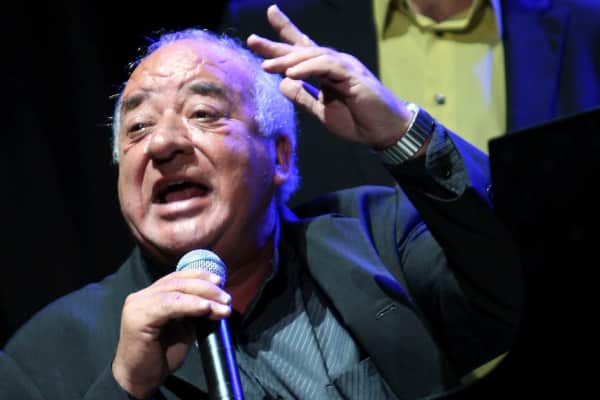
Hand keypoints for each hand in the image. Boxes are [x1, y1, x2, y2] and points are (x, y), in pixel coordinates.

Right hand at [112, 269, 230, 398]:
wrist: (140, 378)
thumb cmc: (161, 355)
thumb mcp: (183, 327)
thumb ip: (193, 310)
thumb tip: (216, 300)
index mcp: (152, 295)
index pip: (178, 278)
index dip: (200, 276)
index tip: (221, 281)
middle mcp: (142, 296)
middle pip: (179, 282)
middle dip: (207, 288)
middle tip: (226, 298)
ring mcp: (138, 305)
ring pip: (176, 290)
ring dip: (203, 297)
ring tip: (222, 306)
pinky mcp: (138, 318)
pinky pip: (168, 305)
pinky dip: (190, 305)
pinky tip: (205, 308)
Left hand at [247, 4, 413, 148]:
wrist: (383, 131)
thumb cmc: (357, 121)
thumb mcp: (321, 110)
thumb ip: (302, 97)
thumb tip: (282, 83)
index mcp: (325, 72)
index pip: (301, 51)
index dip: (282, 37)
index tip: (258, 34)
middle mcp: (333, 64)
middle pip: (301, 49)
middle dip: (276, 44)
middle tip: (252, 40)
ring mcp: (344, 67)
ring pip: (312, 55)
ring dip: (288, 60)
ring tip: (267, 66)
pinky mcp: (353, 76)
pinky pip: (327, 67)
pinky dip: (308, 68)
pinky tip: (291, 74)